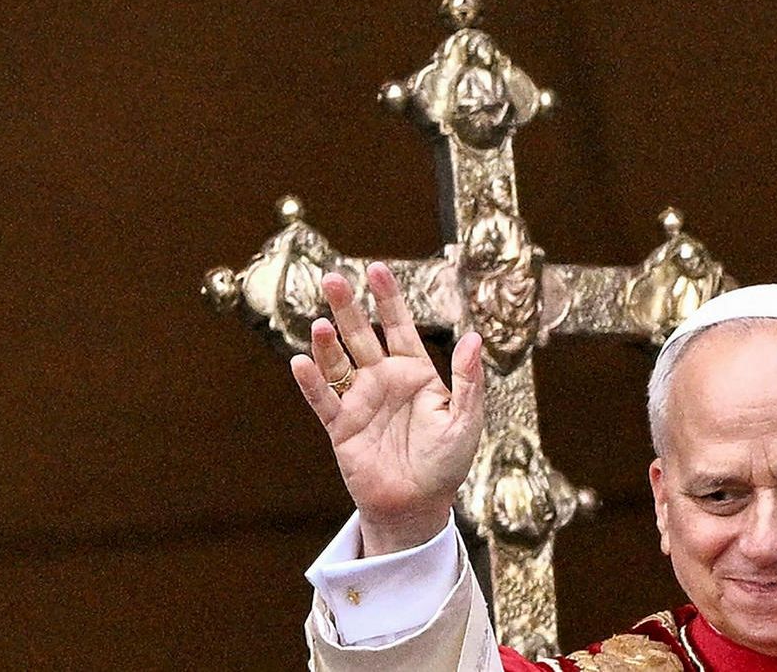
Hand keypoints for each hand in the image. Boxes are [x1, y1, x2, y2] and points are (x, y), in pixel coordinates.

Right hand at [291, 262, 485, 555]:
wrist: (418, 507)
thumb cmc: (446, 463)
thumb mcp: (465, 420)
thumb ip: (468, 380)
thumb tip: (474, 336)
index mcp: (415, 373)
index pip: (399, 326)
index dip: (388, 298)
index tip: (377, 270)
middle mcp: (384, 380)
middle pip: (362, 335)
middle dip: (348, 307)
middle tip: (332, 277)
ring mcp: (360, 401)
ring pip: (339, 362)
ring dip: (328, 343)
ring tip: (321, 324)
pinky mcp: (342, 428)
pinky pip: (324, 400)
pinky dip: (312, 382)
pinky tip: (301, 362)